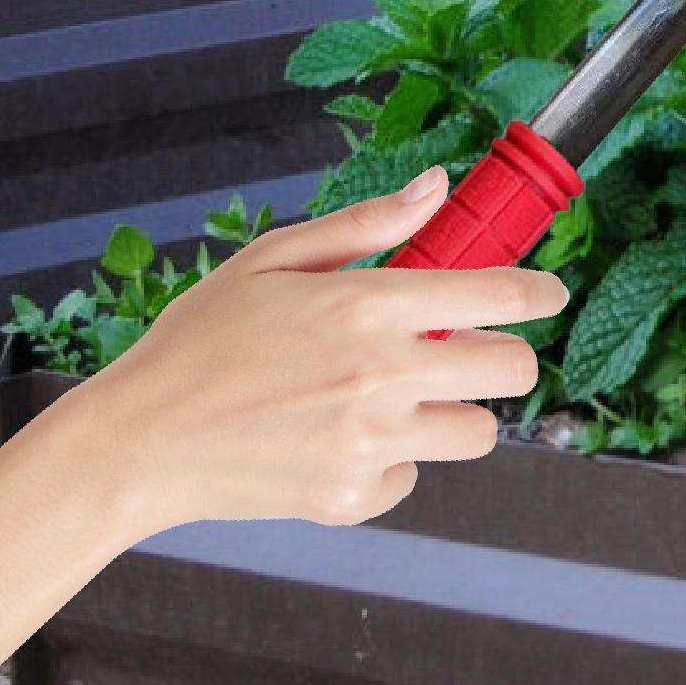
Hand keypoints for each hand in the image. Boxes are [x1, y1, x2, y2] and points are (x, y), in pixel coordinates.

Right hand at [75, 163, 568, 534]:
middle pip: (511, 372)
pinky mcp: (350, 497)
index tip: (549, 295)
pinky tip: (344, 438)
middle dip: (505, 355)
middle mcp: (380, 376)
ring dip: (455, 410)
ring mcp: (369, 443)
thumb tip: (437, 187)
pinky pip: (413, 477)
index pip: (498, 297)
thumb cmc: (202, 339)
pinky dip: (394, 460)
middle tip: (471, 349)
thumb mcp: (276, 257)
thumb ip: (368, 224)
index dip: (540, 293)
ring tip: (401, 394)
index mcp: (366, 305)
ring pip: (478, 432)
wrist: (136, 440)